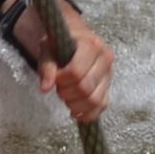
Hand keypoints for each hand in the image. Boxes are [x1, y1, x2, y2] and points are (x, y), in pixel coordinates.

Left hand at [10, 0, 113, 120]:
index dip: (61, 79)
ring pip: (95, 100)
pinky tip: (76, 113)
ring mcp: (109, 74)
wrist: (74, 39)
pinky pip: (102, 106)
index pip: (76, 72)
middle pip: (86, 88)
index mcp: (91, 45)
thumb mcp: (47, 49)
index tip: (54, 77)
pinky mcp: (109, 87)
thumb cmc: (59, 43)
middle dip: (67, 93)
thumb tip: (45, 88)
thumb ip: (47, 67)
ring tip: (66, 99)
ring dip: (76, 105)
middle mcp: (105, 59)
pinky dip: (89, 114)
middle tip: (59, 88)